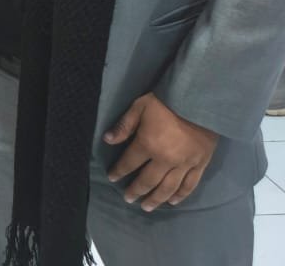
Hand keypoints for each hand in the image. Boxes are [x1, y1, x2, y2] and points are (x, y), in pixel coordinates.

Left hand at [104, 92, 219, 210]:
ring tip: (147, 207)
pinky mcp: (200, 165)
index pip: (129, 163)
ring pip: (168, 188)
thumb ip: (124, 126)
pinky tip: (172, 202)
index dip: (119, 171)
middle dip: (136, 191)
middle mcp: (165, 160)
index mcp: (148, 144)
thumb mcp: (139, 107)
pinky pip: (190, 185)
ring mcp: (184, 164)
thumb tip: (107, 140)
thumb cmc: (165, 102)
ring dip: (156, 199)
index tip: (112, 178)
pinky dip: (181, 195)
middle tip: (128, 199)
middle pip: (148, 181)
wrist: (199, 100)